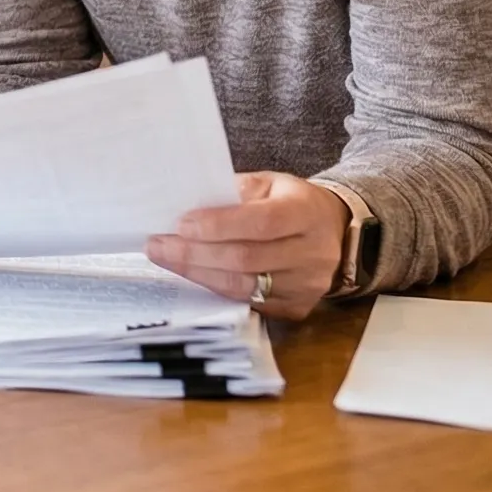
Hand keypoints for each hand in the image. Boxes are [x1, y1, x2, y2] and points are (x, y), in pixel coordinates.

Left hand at [146, 171, 348, 320]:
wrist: (334, 231)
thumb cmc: (290, 202)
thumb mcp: (269, 183)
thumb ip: (234, 192)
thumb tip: (188, 205)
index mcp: (306, 212)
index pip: (262, 223)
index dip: (219, 225)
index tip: (181, 224)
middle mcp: (313, 253)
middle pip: (246, 259)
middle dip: (195, 253)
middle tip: (158, 245)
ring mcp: (308, 286)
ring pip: (244, 287)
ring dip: (198, 273)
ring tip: (165, 259)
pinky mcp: (297, 308)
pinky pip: (248, 303)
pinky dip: (215, 288)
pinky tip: (192, 274)